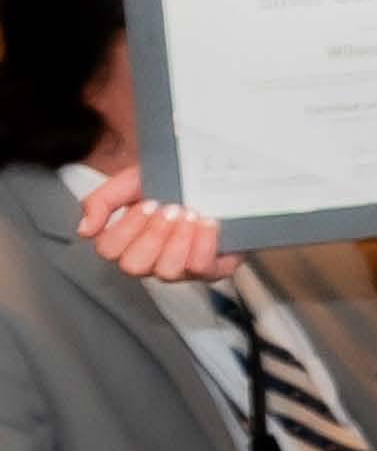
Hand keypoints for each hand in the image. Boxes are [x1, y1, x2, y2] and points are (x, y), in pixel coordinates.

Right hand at [76, 168, 240, 283]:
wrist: (216, 177)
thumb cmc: (171, 182)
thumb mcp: (131, 181)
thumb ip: (101, 200)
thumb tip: (85, 230)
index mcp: (127, 241)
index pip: (109, 250)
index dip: (127, 228)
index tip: (148, 202)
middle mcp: (150, 260)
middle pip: (134, 265)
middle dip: (153, 234)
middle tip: (171, 208)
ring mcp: (179, 268)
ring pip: (166, 272)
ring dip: (178, 240)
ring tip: (190, 214)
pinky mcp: (210, 269)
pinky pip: (201, 268)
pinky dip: (203, 244)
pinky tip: (208, 223)